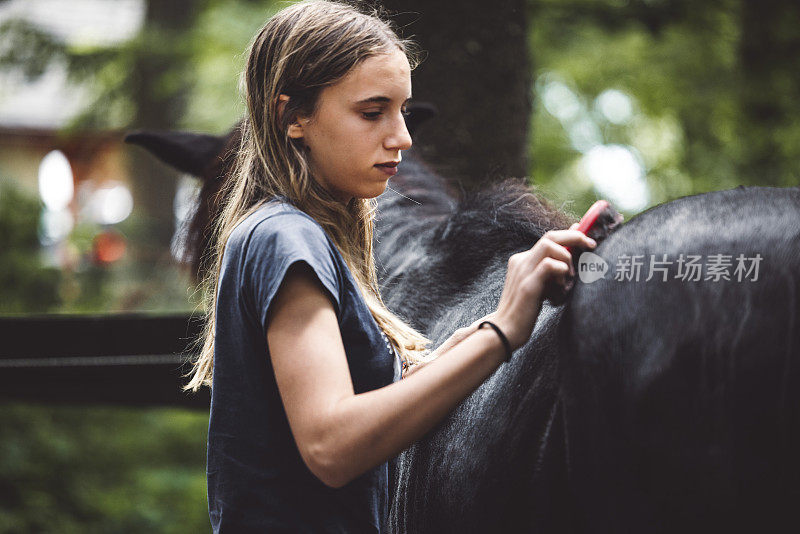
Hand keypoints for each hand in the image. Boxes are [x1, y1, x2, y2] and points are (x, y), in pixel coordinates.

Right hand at [492, 226, 595, 349]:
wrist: (505, 329)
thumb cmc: (525, 309)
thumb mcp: (540, 285)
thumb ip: (550, 271)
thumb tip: (568, 258)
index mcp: (523, 259)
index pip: (549, 238)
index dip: (570, 233)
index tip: (586, 238)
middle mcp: (521, 261)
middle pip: (550, 236)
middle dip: (575, 237)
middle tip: (591, 245)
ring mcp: (523, 271)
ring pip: (549, 245)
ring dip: (566, 256)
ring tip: (569, 275)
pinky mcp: (528, 285)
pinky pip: (548, 265)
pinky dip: (561, 269)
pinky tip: (562, 285)